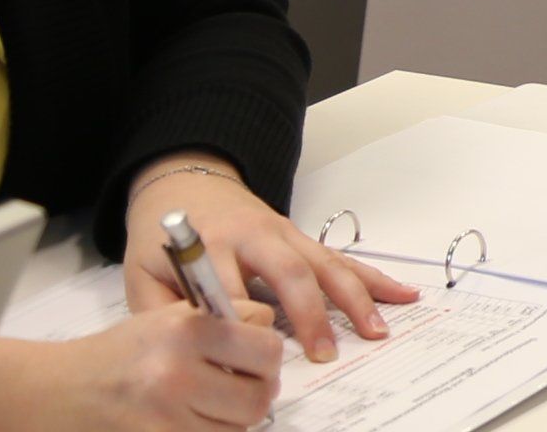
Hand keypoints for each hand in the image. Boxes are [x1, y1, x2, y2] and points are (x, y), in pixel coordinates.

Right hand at [0, 298, 287, 429]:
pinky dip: (211, 430)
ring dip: (234, 416)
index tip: (253, 357)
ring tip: (210, 402)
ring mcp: (166, 414)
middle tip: (240, 384)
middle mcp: (177, 373)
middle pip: (260, 394)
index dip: (265, 355)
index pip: (268, 347)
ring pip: (241, 425)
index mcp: (186, 329)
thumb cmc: (122, 351)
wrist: (63, 389)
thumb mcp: (170, 317)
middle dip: (257, 390)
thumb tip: (272, 336)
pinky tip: (192, 418)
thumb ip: (225, 321)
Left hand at [123, 157, 413, 365]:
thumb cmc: (163, 240)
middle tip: (325, 354)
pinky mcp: (303, 237)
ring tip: (377, 329)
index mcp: (213, 246)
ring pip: (327, 264)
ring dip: (356, 297)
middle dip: (311, 314)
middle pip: (292, 272)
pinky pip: (342, 258)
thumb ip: (164, 313)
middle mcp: (257, 236)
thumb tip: (194, 353)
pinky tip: (402, 293)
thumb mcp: (143, 275)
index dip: (246, 326)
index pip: (235, 290)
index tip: (255, 361)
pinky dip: (374, 277)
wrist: (186, 185)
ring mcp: (287, 234)